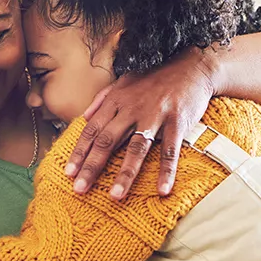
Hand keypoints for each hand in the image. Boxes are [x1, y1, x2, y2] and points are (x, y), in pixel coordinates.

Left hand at [66, 47, 217, 198]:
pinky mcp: (177, 122)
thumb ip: (102, 99)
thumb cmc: (156, 77)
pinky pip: (170, 150)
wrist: (191, 65)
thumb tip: (84, 116)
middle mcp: (131, 109)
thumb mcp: (124, 81)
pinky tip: (163, 189)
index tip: (68, 172)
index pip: (92, 130)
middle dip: (92, 166)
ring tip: (115, 195)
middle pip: (107, 141)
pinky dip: (167, 171)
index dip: (79, 152)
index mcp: (116, 101)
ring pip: (136, 148)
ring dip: (125, 173)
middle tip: (80, 189)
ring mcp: (154, 115)